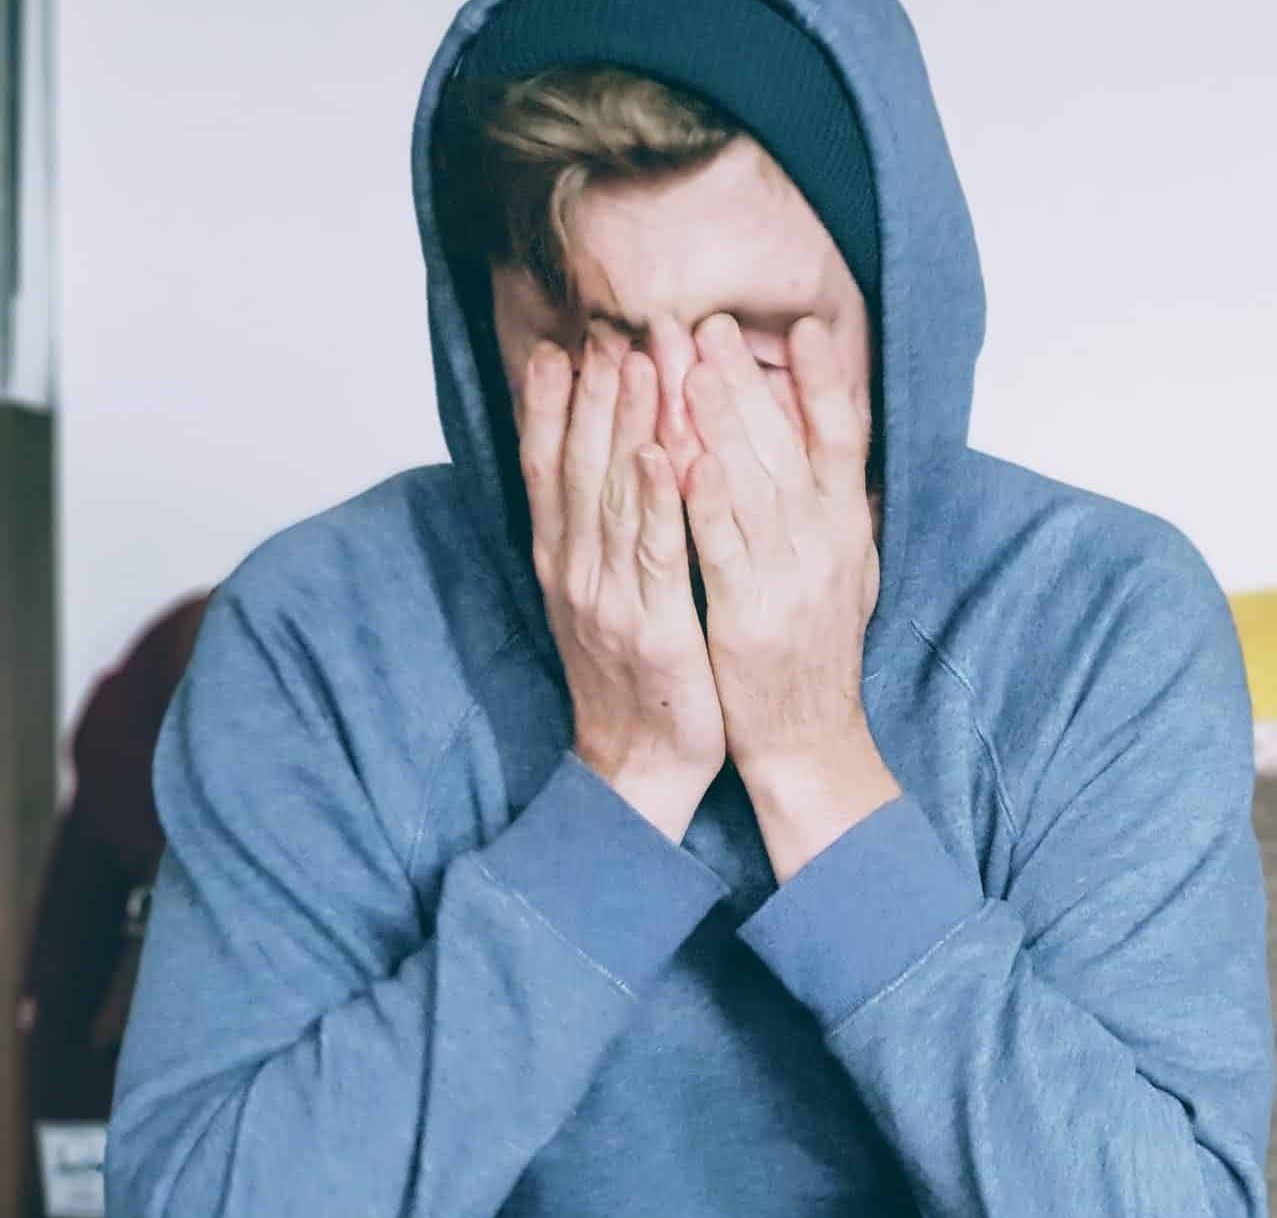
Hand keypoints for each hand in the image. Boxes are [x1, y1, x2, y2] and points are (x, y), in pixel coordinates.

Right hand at [519, 330, 725, 840]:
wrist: (637, 766)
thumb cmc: (632, 678)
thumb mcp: (601, 599)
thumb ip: (598, 535)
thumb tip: (602, 469)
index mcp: (562, 561)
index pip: (549, 467)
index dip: (552, 405)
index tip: (561, 343)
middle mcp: (576, 571)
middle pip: (578, 465)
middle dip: (593, 393)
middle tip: (608, 328)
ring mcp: (609, 598)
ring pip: (614, 495)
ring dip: (625, 424)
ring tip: (638, 361)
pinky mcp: (653, 626)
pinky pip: (656, 553)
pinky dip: (657, 501)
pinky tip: (663, 453)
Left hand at [684, 312, 897, 879]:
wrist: (808, 738)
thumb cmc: (815, 652)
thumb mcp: (848, 571)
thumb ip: (836, 510)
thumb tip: (835, 446)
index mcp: (847, 529)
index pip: (844, 438)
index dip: (826, 381)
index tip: (805, 326)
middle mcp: (826, 545)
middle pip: (787, 445)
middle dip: (745, 379)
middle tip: (708, 322)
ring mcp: (790, 578)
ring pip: (752, 484)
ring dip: (719, 421)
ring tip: (687, 362)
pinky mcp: (749, 613)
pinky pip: (722, 547)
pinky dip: (704, 500)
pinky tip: (679, 456)